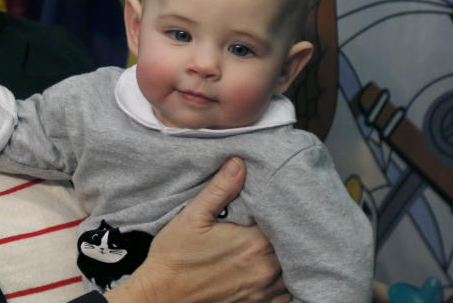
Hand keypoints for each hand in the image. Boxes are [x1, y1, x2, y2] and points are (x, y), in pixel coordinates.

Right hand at [106, 158, 289, 302]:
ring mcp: (263, 291)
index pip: (284, 221)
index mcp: (254, 243)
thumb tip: (239, 163)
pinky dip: (282, 282)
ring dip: (284, 257)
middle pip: (291, 246)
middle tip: (270, 221)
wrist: (161, 295)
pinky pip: (285, 295)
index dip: (280, 210)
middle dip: (284, 232)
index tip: (271, 202)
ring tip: (268, 244)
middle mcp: (265, 269)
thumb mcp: (193, 216)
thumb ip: (220, 189)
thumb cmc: (175, 255)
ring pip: (291, 270)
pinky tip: (268, 269)